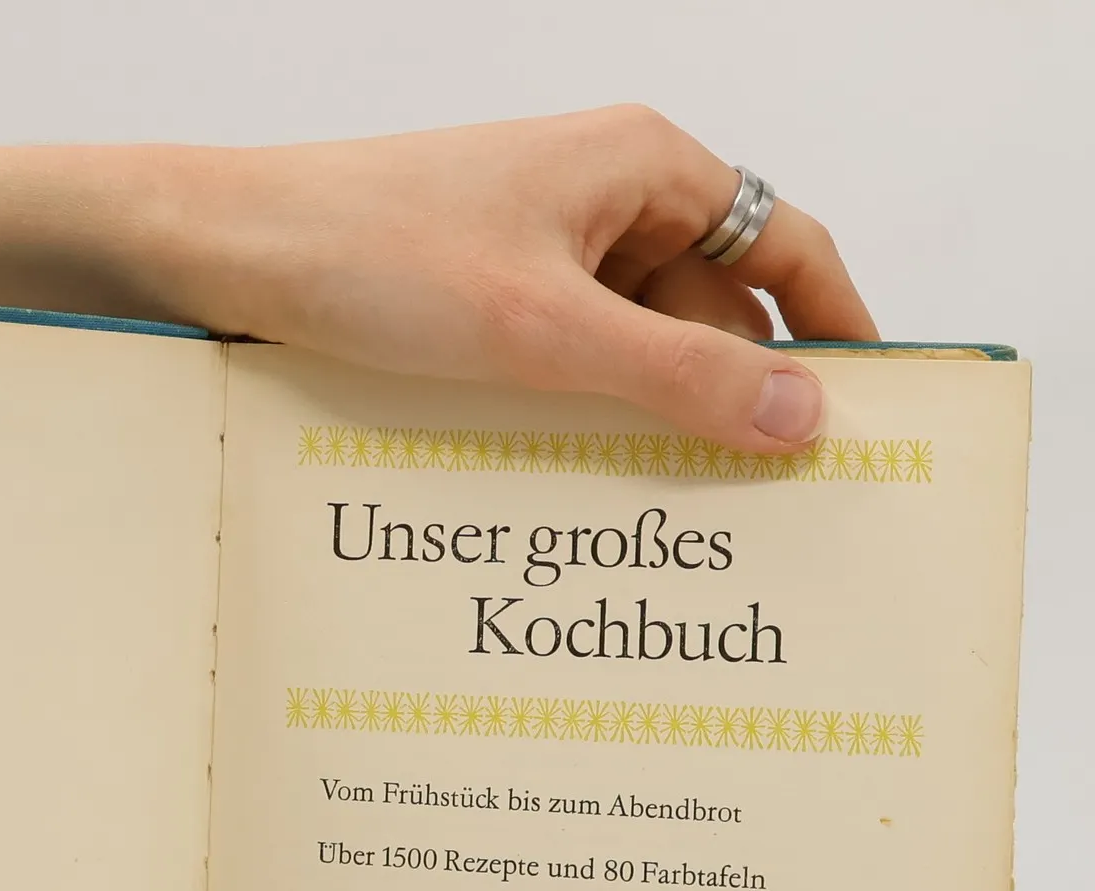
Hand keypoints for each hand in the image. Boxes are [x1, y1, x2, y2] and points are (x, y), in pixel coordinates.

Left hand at [152, 106, 873, 451]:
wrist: (223, 252)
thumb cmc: (373, 255)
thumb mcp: (543, 330)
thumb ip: (678, 376)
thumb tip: (804, 417)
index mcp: (640, 166)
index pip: (783, 245)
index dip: (833, 327)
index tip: (871, 415)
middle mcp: (599, 200)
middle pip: (710, 308)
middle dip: (734, 398)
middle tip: (767, 508)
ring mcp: (538, 253)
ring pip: (633, 347)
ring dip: (651, 422)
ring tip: (677, 521)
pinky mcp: (482, 303)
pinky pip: (566, 364)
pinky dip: (582, 420)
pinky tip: (583, 490)